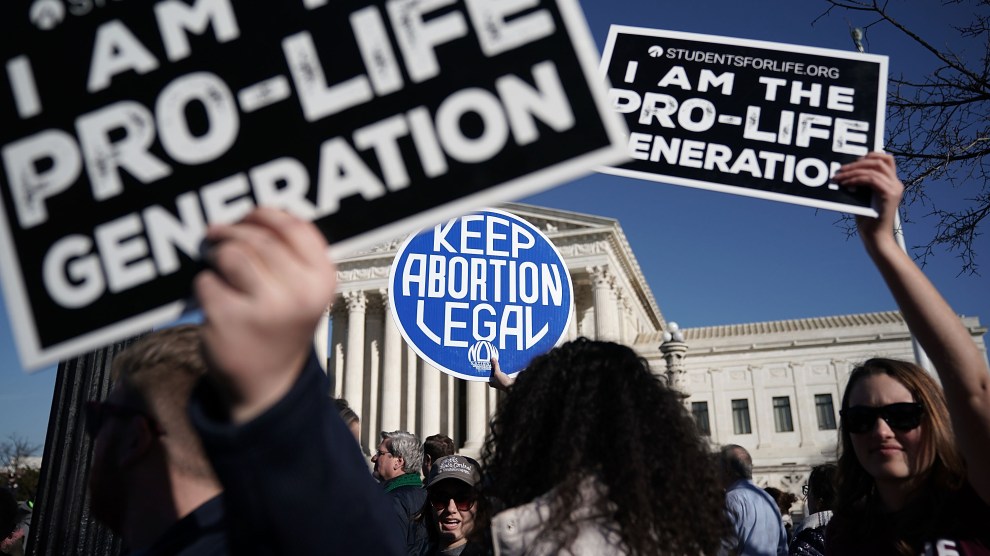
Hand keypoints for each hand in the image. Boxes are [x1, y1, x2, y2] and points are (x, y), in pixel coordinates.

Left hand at [195, 208, 336, 422]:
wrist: (267, 383)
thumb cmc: (281, 325)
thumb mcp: (303, 289)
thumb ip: (291, 252)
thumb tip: (254, 213)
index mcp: (322, 280)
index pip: (295, 226)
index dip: (266, 214)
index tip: (250, 215)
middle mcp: (300, 294)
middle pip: (258, 237)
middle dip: (232, 231)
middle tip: (218, 235)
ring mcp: (265, 308)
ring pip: (230, 254)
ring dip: (216, 254)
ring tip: (216, 263)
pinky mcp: (229, 320)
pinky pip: (206, 281)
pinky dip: (205, 286)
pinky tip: (216, 299)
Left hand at [488, 357, 514, 391]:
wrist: (514, 385)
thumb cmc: (503, 382)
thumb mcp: (497, 373)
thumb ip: (495, 366)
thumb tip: (493, 359)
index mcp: (492, 382)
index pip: (487, 375)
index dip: (487, 369)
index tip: (486, 362)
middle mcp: (496, 382)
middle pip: (493, 372)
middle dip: (493, 367)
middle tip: (493, 360)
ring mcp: (502, 380)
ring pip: (499, 372)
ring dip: (499, 367)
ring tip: (498, 360)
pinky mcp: (507, 378)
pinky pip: (505, 372)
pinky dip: (504, 368)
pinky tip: (504, 364)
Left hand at [833, 152, 903, 253]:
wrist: (876, 238)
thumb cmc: (867, 221)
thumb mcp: (863, 198)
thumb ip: (860, 184)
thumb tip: (844, 173)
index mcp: (892, 183)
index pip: (887, 159)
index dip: (870, 155)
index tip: (852, 161)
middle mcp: (896, 184)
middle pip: (880, 160)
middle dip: (858, 162)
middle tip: (841, 169)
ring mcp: (894, 189)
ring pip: (874, 168)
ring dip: (853, 170)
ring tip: (838, 176)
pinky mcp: (889, 195)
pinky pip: (871, 179)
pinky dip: (856, 179)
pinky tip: (845, 183)